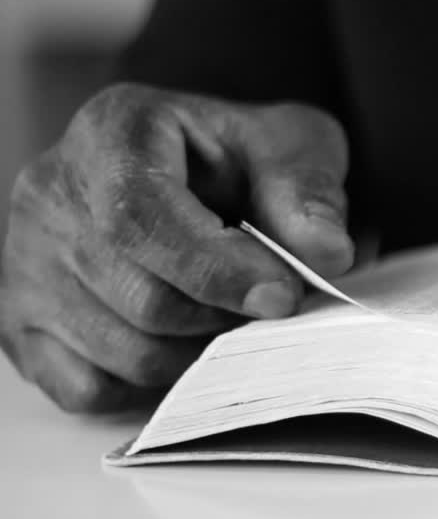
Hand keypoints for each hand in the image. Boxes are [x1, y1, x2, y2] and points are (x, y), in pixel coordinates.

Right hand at [0, 85, 353, 411]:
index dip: (217, 269)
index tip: (282, 296)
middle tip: (274, 306)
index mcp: (110, 131)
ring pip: (122, 351)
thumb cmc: (245, 156)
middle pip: (138, 296)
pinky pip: (90, 388)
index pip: (142, 216)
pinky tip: (186, 342)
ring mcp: (24, 264)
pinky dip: (150, 384)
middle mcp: (49, 194)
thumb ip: (307, 192)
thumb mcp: (292, 144)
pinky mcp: (23, 323)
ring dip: (198, 354)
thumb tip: (325, 255)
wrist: (203, 167)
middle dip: (223, 316)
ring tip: (234, 318)